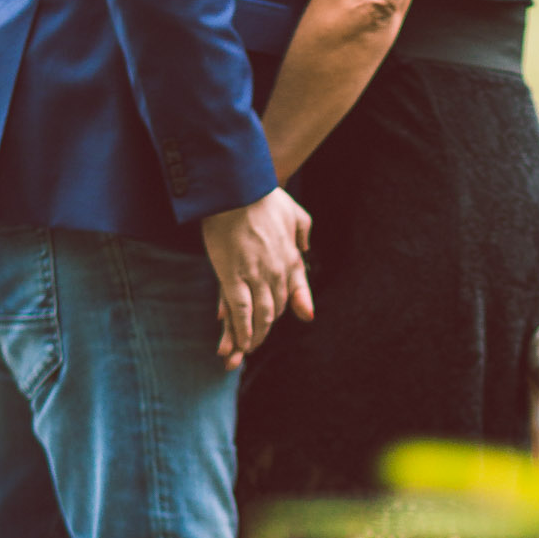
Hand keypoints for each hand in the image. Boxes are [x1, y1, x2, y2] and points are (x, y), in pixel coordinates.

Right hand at [202, 188, 312, 363]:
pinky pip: (240, 311)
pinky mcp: (232, 277)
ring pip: (260, 316)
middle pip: (275, 309)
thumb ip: (303, 232)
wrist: (239, 188)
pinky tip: (239, 344)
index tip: (275, 321)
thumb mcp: (294, 212)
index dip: (285, 309)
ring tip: (247, 349)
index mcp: (291, 258)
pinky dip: (241, 330)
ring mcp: (255, 276)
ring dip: (255, 336)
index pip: (292, 292)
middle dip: (265, 328)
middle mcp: (277, 272)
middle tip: (254, 342)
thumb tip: (306, 248)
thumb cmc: (263, 196)